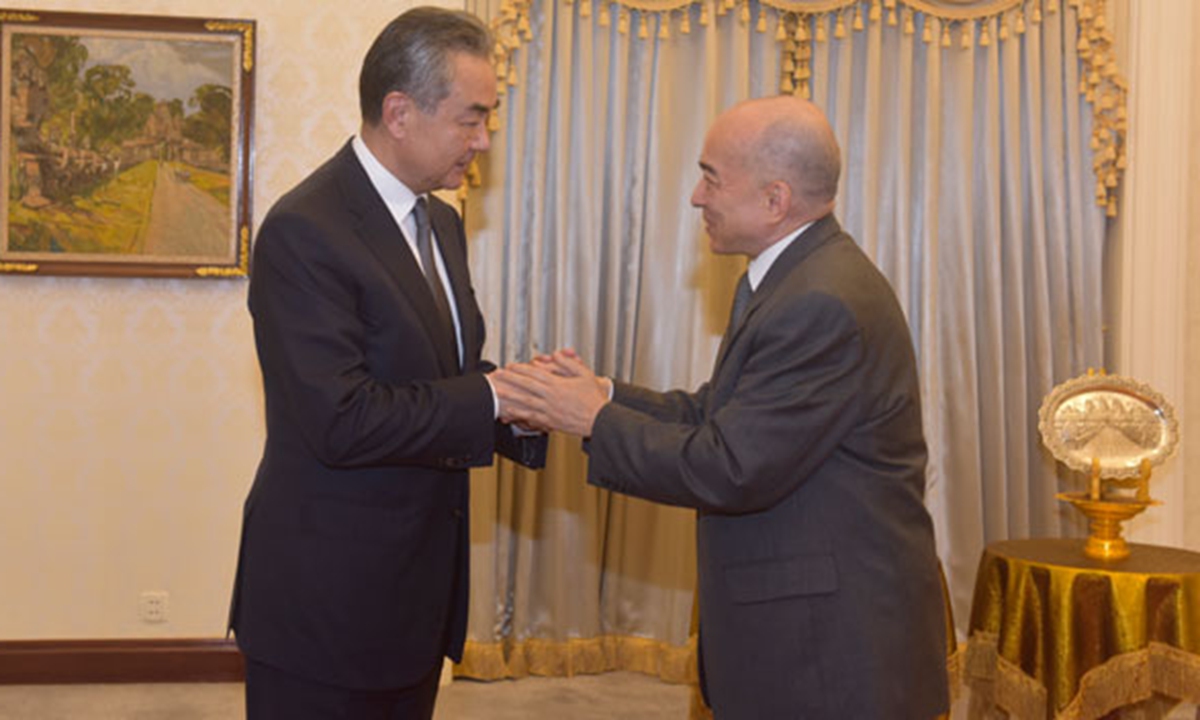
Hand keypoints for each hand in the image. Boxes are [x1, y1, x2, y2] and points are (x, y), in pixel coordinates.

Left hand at [492, 351, 609, 436]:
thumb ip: (568, 363)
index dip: (521, 369)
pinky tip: (510, 412)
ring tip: (499, 392)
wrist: (600, 419)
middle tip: (498, 376)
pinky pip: (532, 417)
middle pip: (526, 386)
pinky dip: (519, 414)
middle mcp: (551, 397)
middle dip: (510, 380)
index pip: (535, 374)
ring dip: (510, 396)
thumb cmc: (594, 399)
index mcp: (558, 385)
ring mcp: (549, 410)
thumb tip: (556, 355)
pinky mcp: (550, 422)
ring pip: (525, 402)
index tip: (510, 366)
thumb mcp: (584, 374)